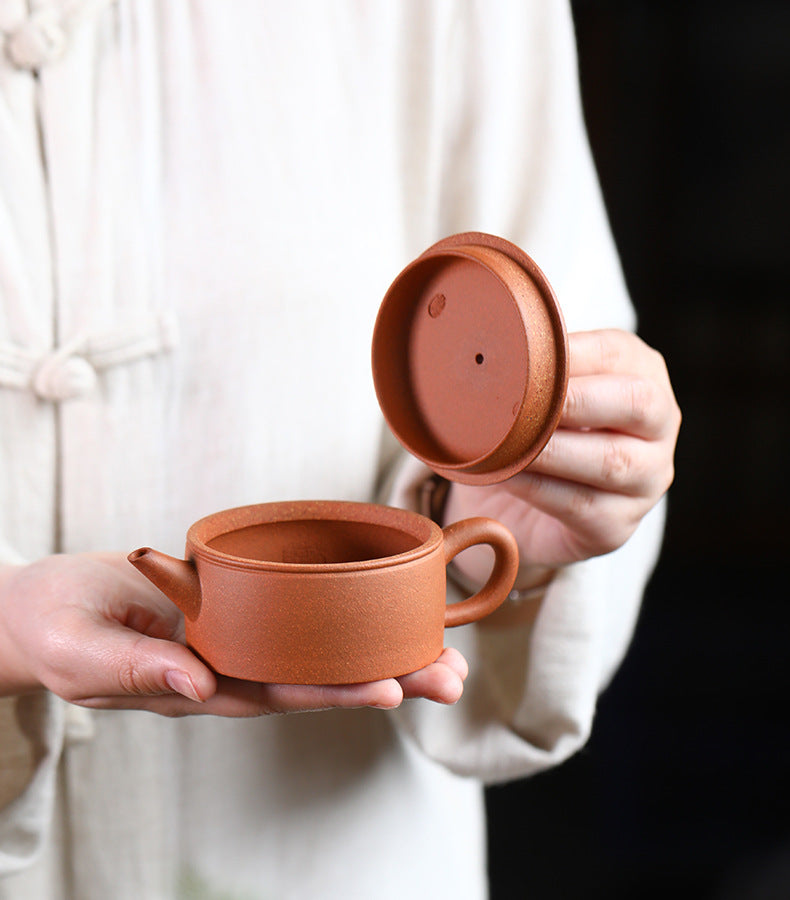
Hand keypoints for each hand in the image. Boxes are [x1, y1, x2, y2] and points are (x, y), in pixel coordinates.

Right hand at [0, 553, 466, 714]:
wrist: (48, 610)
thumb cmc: (58, 633)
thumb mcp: (84, 657)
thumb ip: (136, 674)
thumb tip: (196, 686)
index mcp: (199, 688)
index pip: (278, 694)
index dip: (334, 693)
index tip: (390, 688)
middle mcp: (231, 666)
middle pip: (316, 677)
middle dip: (384, 677)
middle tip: (450, 677)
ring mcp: (237, 636)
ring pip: (317, 648)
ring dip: (379, 649)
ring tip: (444, 653)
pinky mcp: (236, 603)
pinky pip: (296, 610)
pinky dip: (341, 609)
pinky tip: (384, 607)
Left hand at [444, 329, 680, 576]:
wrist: (521, 507)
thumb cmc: (534, 433)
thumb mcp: (539, 391)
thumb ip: (529, 367)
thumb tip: (486, 343)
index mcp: (641, 374)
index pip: (616, 353)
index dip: (571, 352)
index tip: (524, 353)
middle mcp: (658, 427)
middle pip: (636, 404)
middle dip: (576, 400)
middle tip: (522, 399)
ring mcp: (647, 480)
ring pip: (611, 461)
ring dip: (551, 449)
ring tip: (506, 441)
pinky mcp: (617, 526)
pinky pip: (580, 505)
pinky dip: (537, 487)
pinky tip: (505, 474)